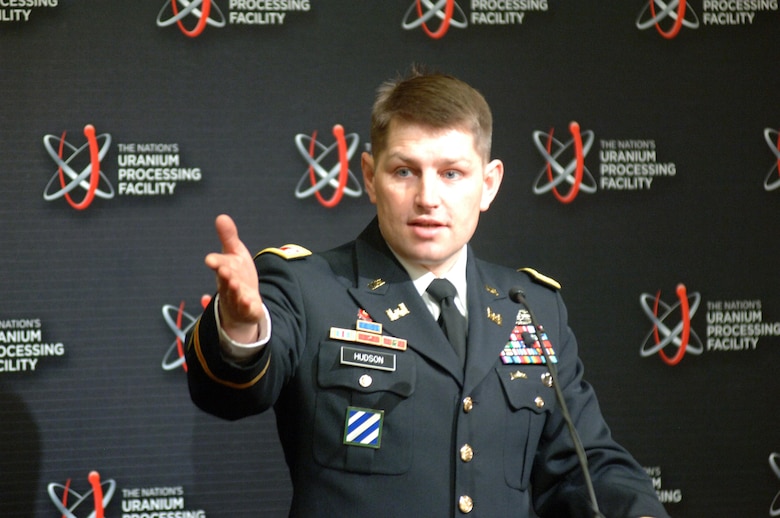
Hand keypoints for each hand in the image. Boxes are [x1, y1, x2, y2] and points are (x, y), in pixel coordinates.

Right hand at [205, 214, 263, 342]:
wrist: (243, 303)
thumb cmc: (236, 275)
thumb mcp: (235, 254)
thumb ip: (229, 238)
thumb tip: (221, 216)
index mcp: (224, 270)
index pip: (219, 265)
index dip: (215, 262)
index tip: (210, 259)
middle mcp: (228, 285)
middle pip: (225, 280)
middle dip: (225, 276)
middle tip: (224, 270)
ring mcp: (236, 299)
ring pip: (234, 295)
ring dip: (234, 290)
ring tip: (235, 283)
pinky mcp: (247, 310)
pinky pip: (246, 309)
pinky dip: (246, 305)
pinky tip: (248, 301)